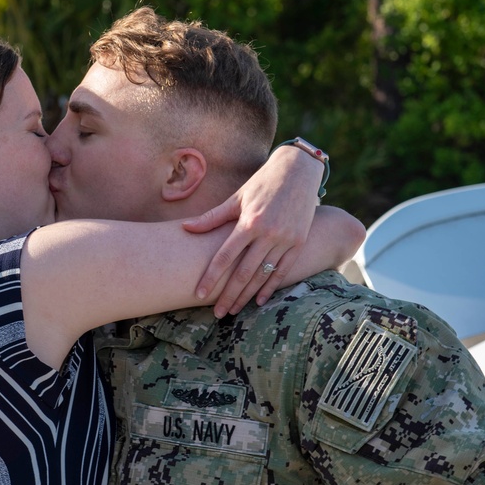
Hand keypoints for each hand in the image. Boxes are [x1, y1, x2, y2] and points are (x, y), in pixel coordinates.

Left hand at [184, 145, 321, 316]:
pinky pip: (283, 270)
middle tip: (217, 313)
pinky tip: (259, 301)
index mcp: (249, 222)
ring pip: (262, 275)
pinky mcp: (299, 243)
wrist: (299, 171)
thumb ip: (213, 217)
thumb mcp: (237, 197)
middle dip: (228, 295)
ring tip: (233, 310)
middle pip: (243, 273)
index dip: (211, 277)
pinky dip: (271, 287)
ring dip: (247, 296)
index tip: (199, 294)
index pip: (225, 257)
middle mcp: (268, 234)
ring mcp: (286, 240)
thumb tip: (185, 228)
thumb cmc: (262, 183)